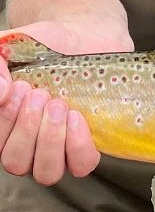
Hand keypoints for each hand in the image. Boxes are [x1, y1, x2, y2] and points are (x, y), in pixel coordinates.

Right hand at [0, 20, 132, 184]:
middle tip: (40, 95)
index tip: (18, 87)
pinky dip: (77, 144)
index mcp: (6, 128)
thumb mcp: (11, 46)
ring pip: (47, 172)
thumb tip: (0, 89)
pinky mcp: (89, 146)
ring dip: (50, 139)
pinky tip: (76, 117)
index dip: (5, 119)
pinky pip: (81, 164)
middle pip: (16, 162)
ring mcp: (60, 151)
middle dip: (26, 128)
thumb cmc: (44, 47)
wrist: (83, 39)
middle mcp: (29, 145)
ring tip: (59, 106)